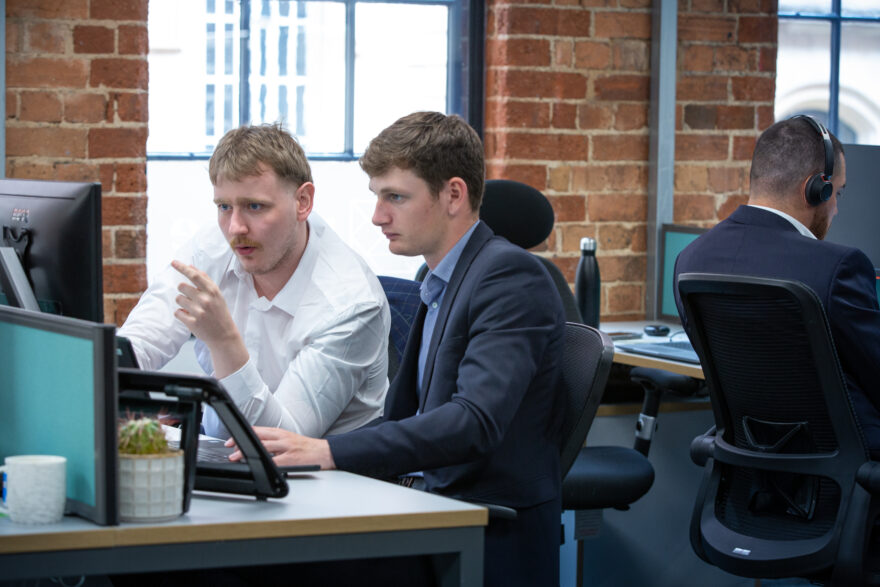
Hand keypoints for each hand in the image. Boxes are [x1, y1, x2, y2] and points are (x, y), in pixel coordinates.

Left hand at [171, 260, 247, 377]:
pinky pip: (177, 312)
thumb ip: (205, 280)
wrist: (224, 335)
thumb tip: (191, 267)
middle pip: (182, 286)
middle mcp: (206, 300)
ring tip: (193, 309)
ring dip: (182, 303)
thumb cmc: (219, 313)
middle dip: (182, 290)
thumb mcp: (217, 295)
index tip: (173, 262)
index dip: (182, 267)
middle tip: (190, 297)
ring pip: (178, 299)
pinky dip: (181, 314)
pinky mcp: (192, 323)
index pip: (194, 275)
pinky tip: (190, 317)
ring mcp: (199, 312)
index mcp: (213, 291)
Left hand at [228, 426, 335, 469]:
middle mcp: (283, 437)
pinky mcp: (291, 459)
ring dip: (247, 451)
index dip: (243, 434)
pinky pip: (275, 460)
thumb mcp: (289, 440)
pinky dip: (263, 462)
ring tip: (236, 456)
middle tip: (229, 446)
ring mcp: (287, 447)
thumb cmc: (307, 448)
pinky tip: (256, 464)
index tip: (231, 440)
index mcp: (281, 433)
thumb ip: (274, 443)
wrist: (325, 452)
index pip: (258, 430)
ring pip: (263, 446)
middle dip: (241, 441)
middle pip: (258, 436)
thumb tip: (257, 447)